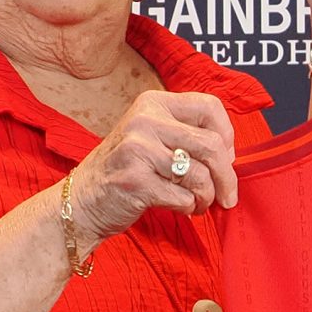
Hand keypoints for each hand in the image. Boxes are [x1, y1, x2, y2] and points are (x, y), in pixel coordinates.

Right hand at [74, 88, 237, 235]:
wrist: (80, 201)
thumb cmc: (124, 171)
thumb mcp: (151, 138)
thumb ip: (185, 135)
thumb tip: (231, 154)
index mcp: (153, 103)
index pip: (210, 106)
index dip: (228, 135)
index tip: (228, 157)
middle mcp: (145, 121)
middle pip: (212, 145)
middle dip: (227, 176)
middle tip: (228, 195)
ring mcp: (138, 150)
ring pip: (201, 175)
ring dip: (207, 197)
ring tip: (199, 203)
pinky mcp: (136, 182)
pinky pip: (184, 197)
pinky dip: (189, 208)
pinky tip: (181, 208)